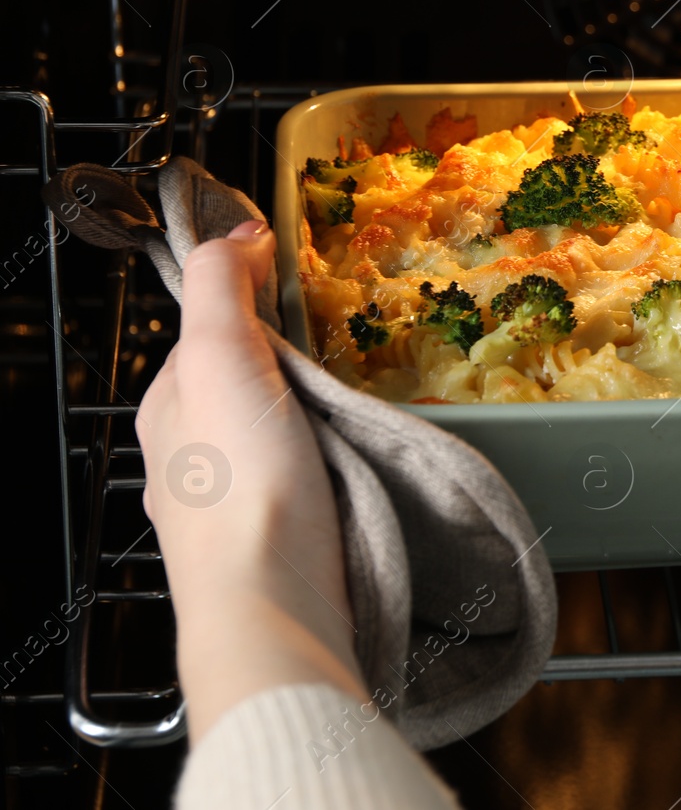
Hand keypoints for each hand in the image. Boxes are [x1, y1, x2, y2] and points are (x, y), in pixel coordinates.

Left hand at [137, 220, 362, 741]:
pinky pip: (300, 485)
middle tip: (348, 355)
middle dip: (291, 369)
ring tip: (360, 412)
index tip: (308, 293)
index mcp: (166, 407)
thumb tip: (239, 232)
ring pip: (272, 439)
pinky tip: (354, 470)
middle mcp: (185, 458)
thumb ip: (222, 286)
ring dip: (313, 422)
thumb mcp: (220, 355)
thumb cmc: (243, 481)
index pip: (211, 332)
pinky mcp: (275, 543)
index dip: (255, 306)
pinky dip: (326, 468)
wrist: (274, 603)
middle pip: (245, 386)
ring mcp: (229, 507)